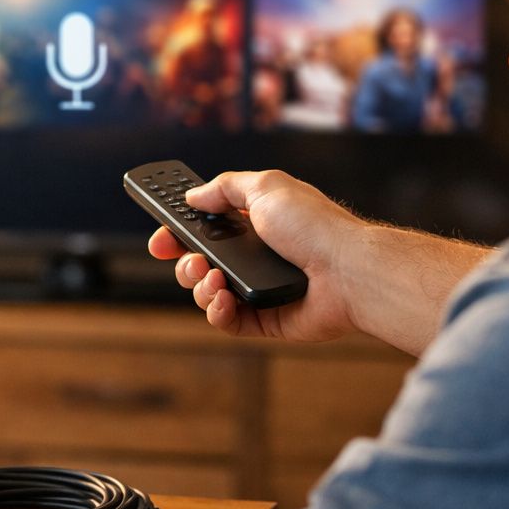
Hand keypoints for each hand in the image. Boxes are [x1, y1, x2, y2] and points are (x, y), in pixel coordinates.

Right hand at [147, 170, 364, 343]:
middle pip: (198, 264)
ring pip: (207, 294)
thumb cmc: (314, 226)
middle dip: (184, 263)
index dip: (178, 233)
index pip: (205, 229)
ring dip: (199, 286)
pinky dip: (216, 312)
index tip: (161, 239)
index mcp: (254, 224)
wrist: (347, 270)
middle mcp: (255, 257)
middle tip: (191, 259)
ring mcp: (258, 290)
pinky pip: (227, 322)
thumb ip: (224, 187)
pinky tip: (223, 300)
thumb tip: (194, 196)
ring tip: (214, 279)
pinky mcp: (265, 320)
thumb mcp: (266, 187)